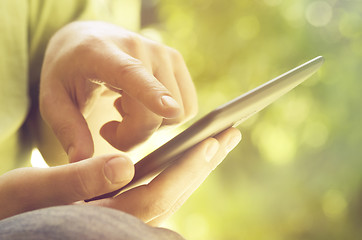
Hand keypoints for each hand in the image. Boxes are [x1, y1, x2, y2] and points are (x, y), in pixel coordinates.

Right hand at [0, 128, 240, 224]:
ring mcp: (124, 216)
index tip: (210, 142)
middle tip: (229, 134)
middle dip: (202, 164)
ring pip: (170, 189)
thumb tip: (125, 166)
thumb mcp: (34, 187)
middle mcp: (121, 223)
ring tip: (218, 139)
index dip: (184, 168)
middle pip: (172, 193)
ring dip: (195, 164)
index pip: (155, 194)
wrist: (9, 216)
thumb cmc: (13, 205)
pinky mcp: (122, 207)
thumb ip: (78, 180)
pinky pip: (158, 186)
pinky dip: (177, 167)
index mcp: (104, 220)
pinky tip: (189, 152)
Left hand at [39, 21, 196, 161]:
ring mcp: (163, 53)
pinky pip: (187, 106)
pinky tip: (142, 105)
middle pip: (157, 113)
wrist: (88, 39)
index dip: (152, 93)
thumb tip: (82, 162)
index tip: (169, 110)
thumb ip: (68, 129)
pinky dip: (167, 117)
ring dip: (152, 126)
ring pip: (177, 113)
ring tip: (125, 111)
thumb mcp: (53, 99)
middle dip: (135, 134)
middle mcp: (139, 47)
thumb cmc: (68, 70)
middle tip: (110, 128)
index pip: (131, 74)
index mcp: (101, 54)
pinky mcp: (176, 60)